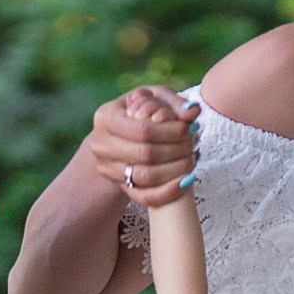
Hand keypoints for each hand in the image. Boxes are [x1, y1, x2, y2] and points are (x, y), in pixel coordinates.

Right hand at [86, 85, 198, 205]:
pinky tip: (186, 181)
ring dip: (175, 170)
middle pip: (144, 154)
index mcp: (105, 116)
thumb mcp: (155, 96)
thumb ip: (174, 102)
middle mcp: (100, 144)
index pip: (141, 130)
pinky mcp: (118, 186)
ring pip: (145, 177)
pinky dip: (168, 192)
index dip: (170, 131)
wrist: (121, 134)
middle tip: (193, 144)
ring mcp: (107, 168)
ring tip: (191, 159)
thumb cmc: (142, 110)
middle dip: (175, 150)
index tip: (189, 128)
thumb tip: (191, 113)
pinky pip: (144, 197)